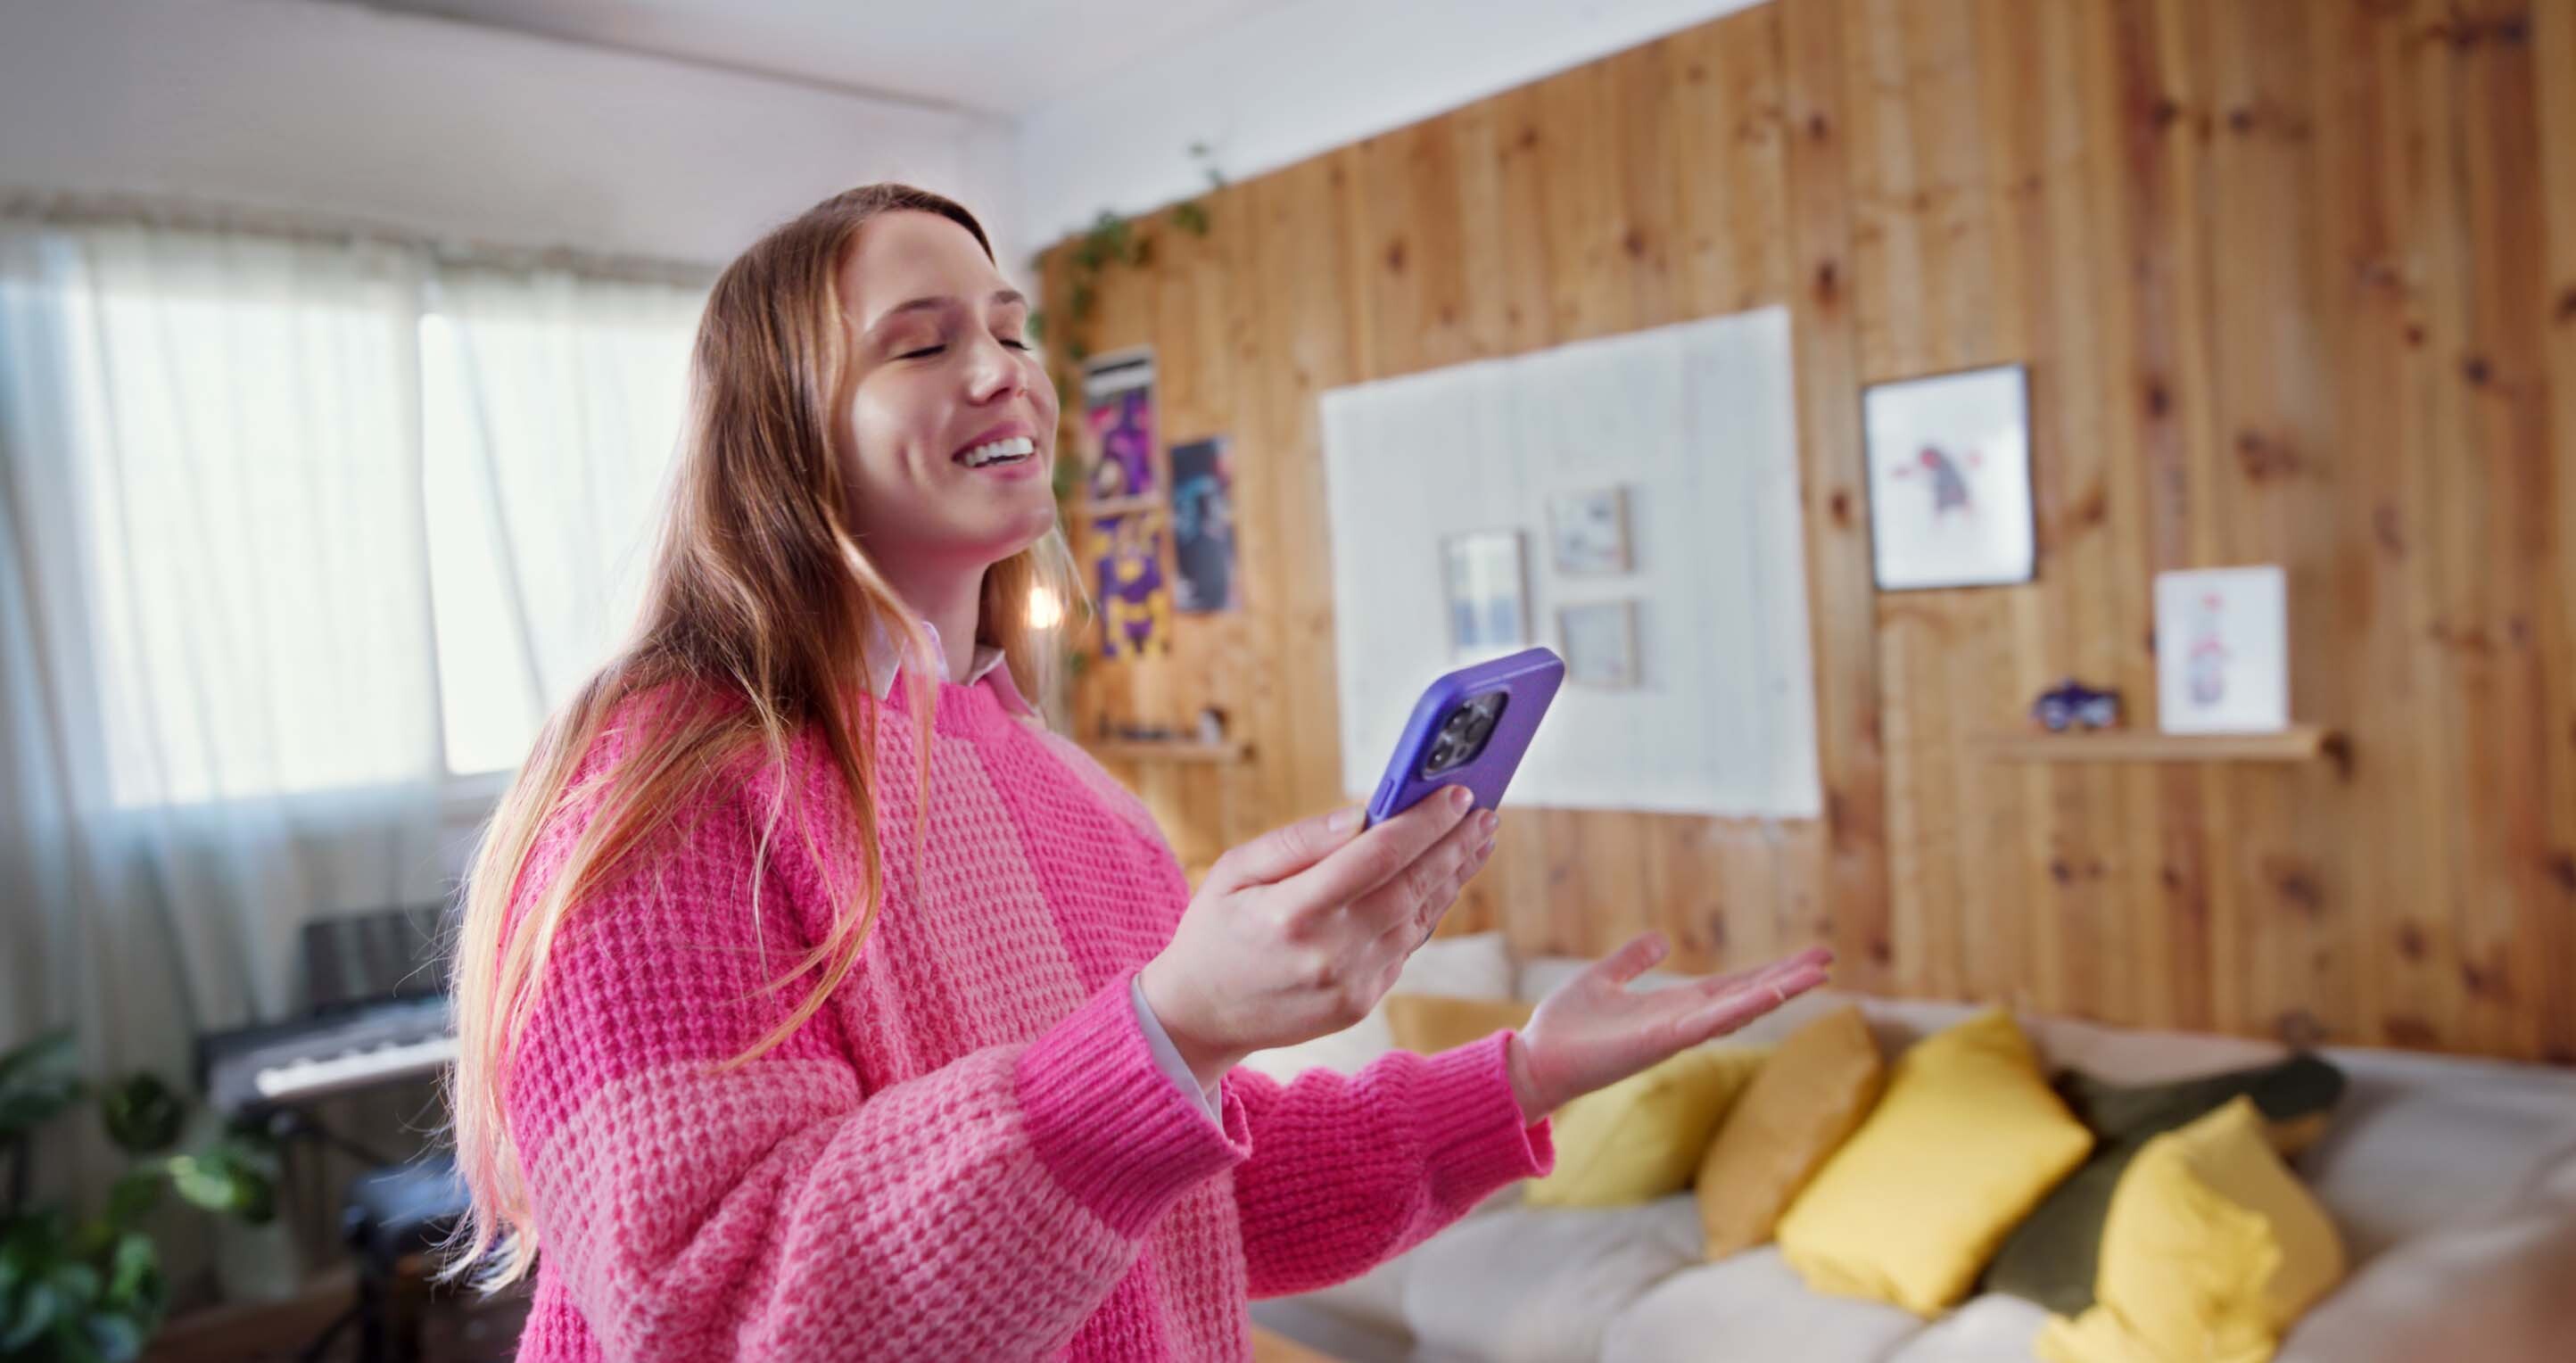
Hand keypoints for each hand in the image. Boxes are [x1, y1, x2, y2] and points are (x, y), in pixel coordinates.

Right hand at [1139, 786, 1497, 1087]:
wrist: (1200, 1016)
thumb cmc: (1215, 930)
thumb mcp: (1234, 871)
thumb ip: (1298, 841)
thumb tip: (1361, 815)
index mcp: (1294, 911)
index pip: (1379, 854)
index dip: (1425, 821)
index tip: (1457, 794)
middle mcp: (1330, 951)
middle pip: (1413, 886)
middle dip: (1455, 844)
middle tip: (1485, 811)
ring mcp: (1351, 983)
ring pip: (1420, 918)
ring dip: (1454, 876)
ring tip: (1478, 840)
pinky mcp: (1362, 1002)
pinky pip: (1407, 946)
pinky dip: (1429, 909)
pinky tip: (1444, 880)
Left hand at [1507, 935, 1832, 1122]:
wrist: (1535, 1060)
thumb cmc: (1564, 1027)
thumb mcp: (1603, 979)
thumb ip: (1631, 961)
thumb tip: (1659, 940)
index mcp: (1673, 1006)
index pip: (1733, 986)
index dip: (1770, 973)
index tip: (1807, 959)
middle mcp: (1683, 1021)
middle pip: (1747, 996)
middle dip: (1788, 980)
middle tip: (1828, 960)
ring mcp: (1677, 1034)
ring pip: (1739, 1009)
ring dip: (1778, 992)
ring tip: (1817, 973)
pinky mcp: (1662, 1042)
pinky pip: (1709, 1023)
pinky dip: (1742, 1008)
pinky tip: (1772, 993)